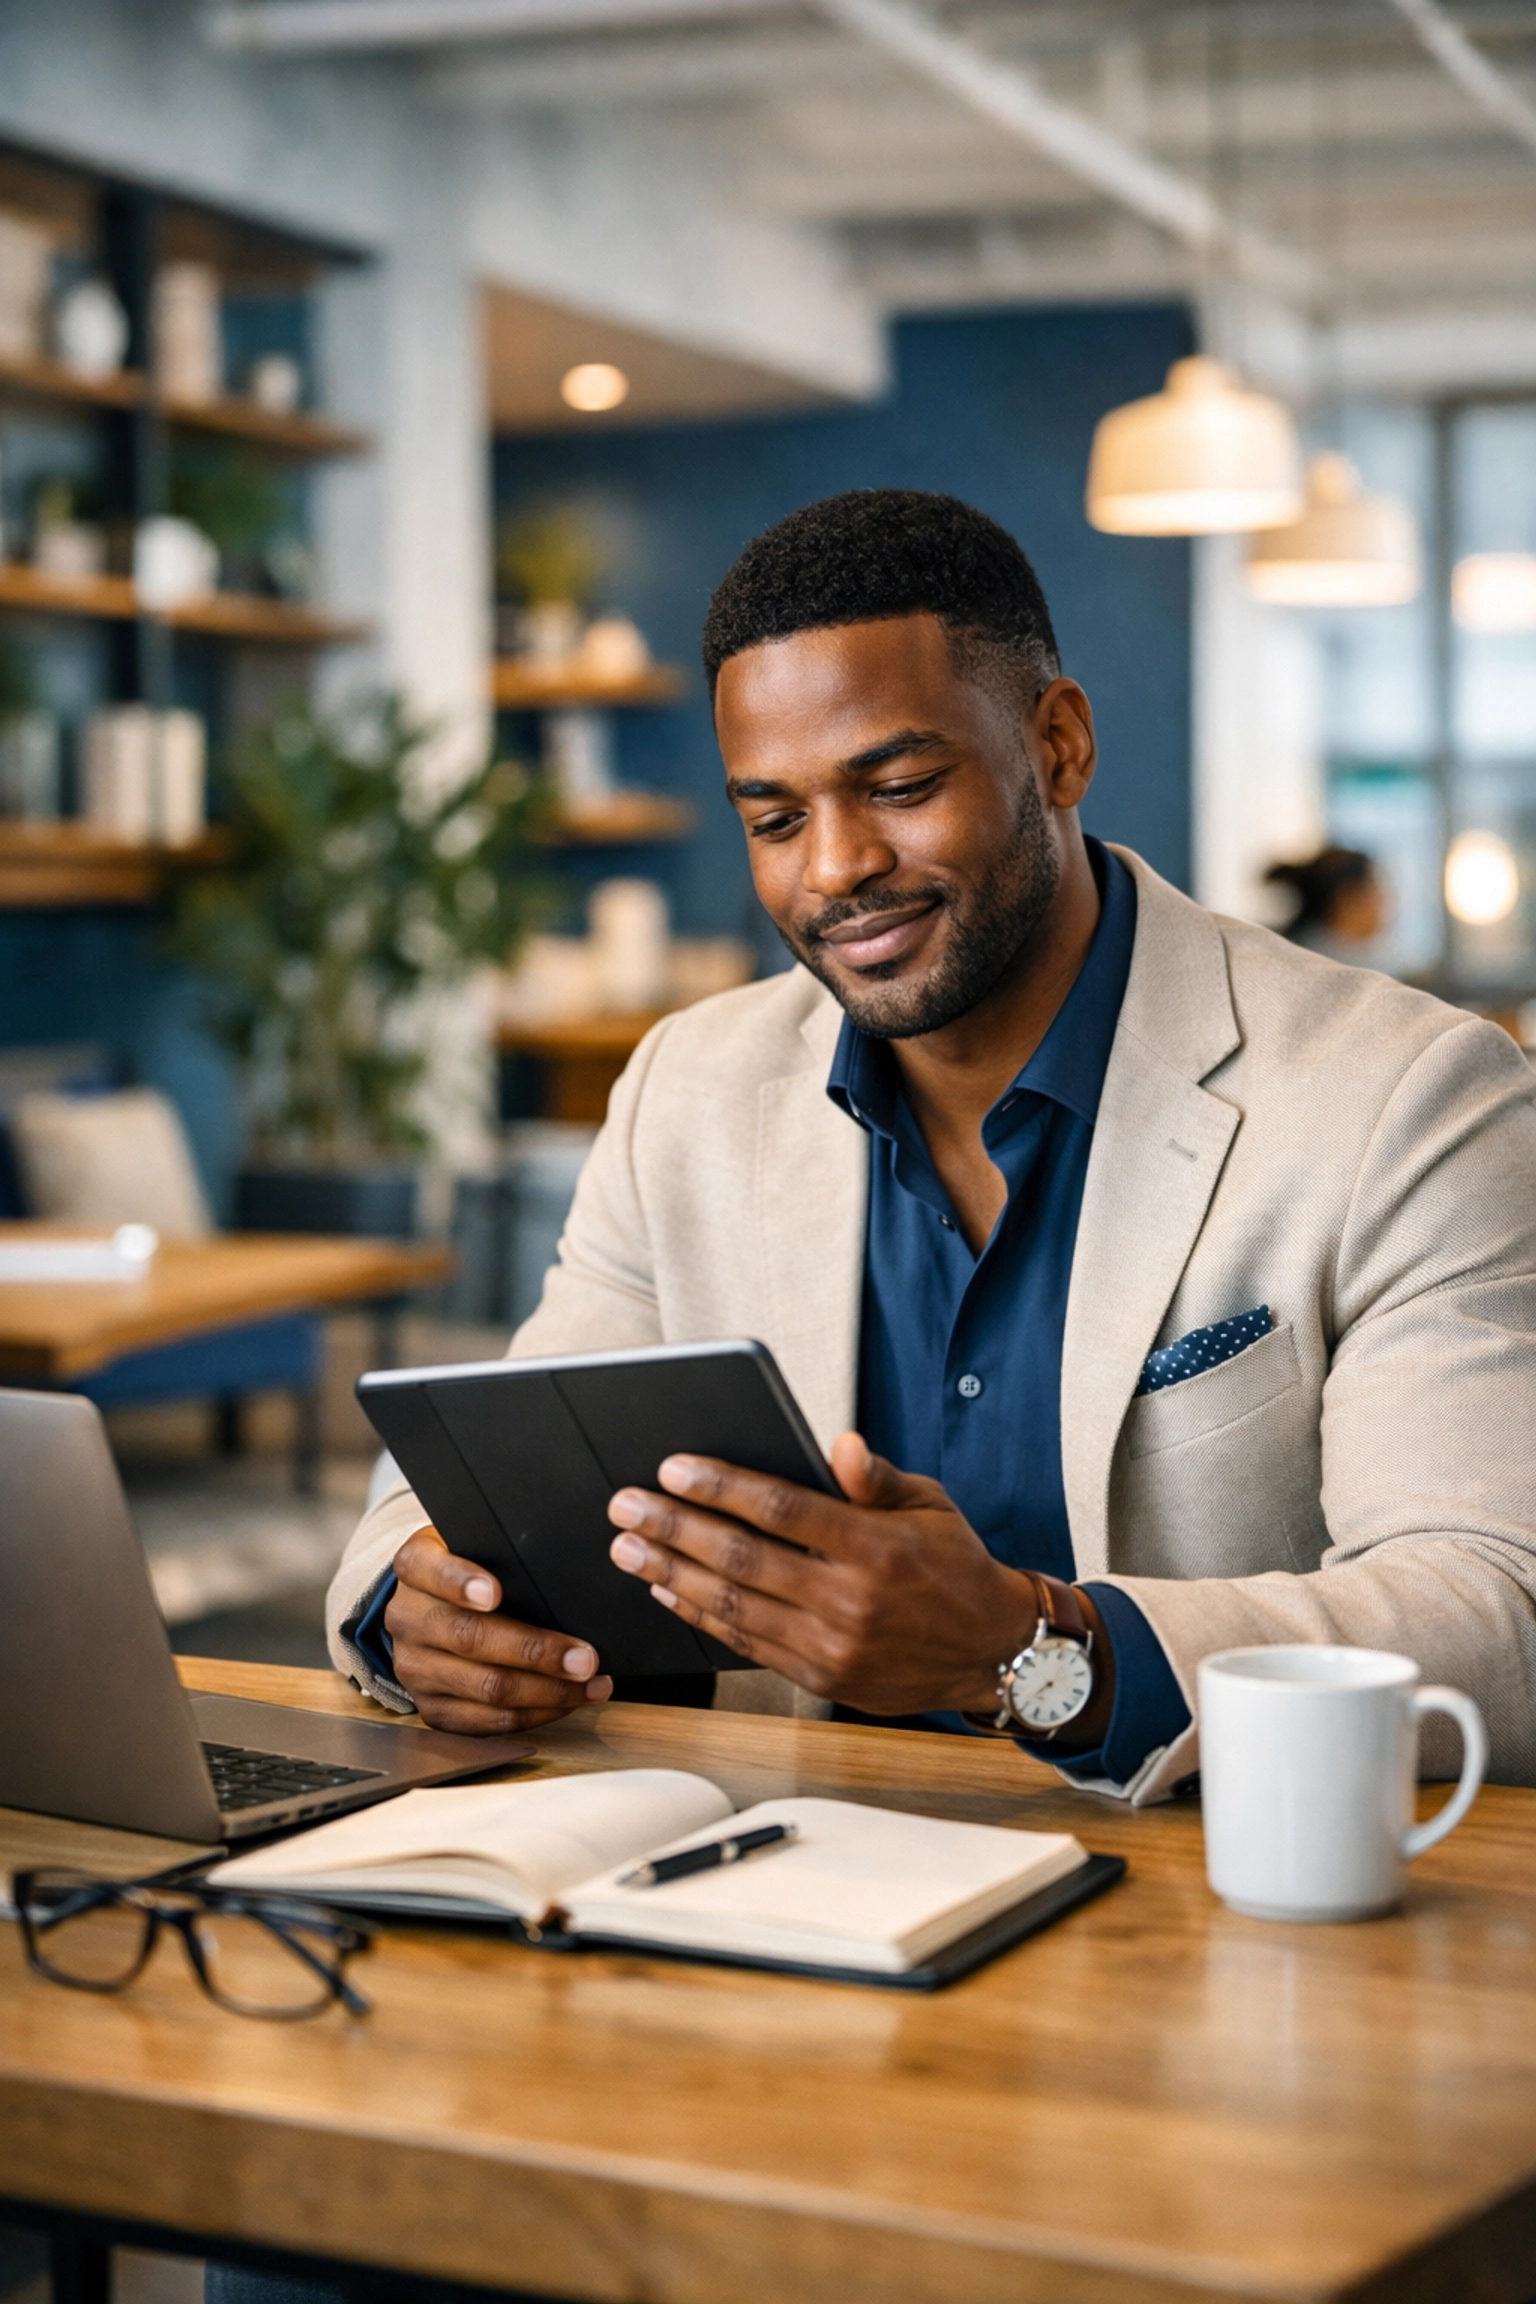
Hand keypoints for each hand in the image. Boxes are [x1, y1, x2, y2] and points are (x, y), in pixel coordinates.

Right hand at [386, 1526, 612, 1733]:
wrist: (432, 1607)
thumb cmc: (473, 1569)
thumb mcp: (476, 1544)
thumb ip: (505, 1551)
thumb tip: (566, 1570)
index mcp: (415, 1568)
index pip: (429, 1570)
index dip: (460, 1582)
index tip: (494, 1592)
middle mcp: (407, 1619)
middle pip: (469, 1638)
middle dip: (534, 1651)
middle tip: (583, 1658)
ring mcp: (415, 1669)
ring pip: (485, 1687)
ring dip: (547, 1691)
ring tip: (590, 1683)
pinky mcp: (432, 1707)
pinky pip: (486, 1721)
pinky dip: (535, 1714)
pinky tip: (568, 1702)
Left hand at [605, 1432, 1041, 1716]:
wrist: (994, 1655)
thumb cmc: (955, 1566)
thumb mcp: (931, 1506)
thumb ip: (875, 1477)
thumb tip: (838, 1443)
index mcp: (877, 1548)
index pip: (782, 1510)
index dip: (721, 1486)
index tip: (673, 1467)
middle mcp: (851, 1600)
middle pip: (743, 1558)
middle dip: (674, 1528)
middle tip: (624, 1505)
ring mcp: (833, 1647)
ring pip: (733, 1606)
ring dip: (670, 1573)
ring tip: (627, 1548)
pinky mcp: (821, 1679)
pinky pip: (745, 1643)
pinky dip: (699, 1616)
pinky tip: (667, 1590)